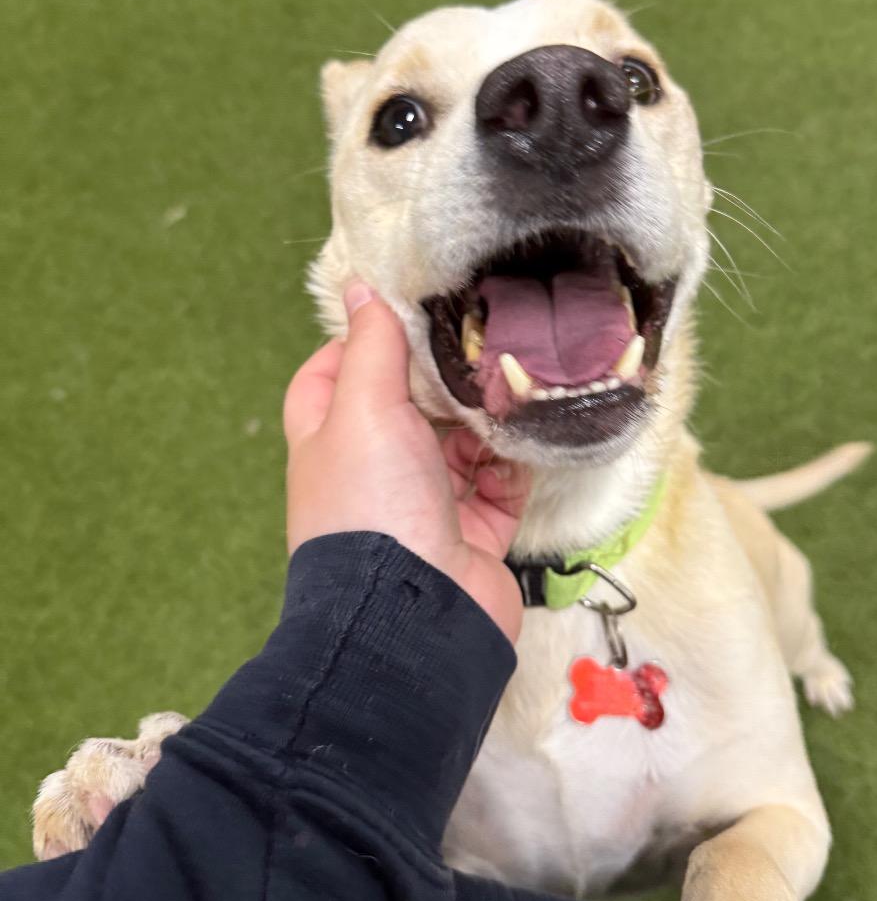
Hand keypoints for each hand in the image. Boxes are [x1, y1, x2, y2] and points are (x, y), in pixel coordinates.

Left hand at [283, 281, 530, 641]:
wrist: (416, 613)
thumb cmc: (372, 504)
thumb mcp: (364, 408)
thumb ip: (371, 346)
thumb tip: (359, 287)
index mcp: (331, 442)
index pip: (332, 377)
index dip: (361, 343)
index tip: (401, 317)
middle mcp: (374, 472)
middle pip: (408, 409)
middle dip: (441, 381)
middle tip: (479, 344)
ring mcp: (425, 505)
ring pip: (460, 446)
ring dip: (485, 422)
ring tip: (512, 390)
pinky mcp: (473, 533)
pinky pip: (499, 487)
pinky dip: (511, 466)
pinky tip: (523, 445)